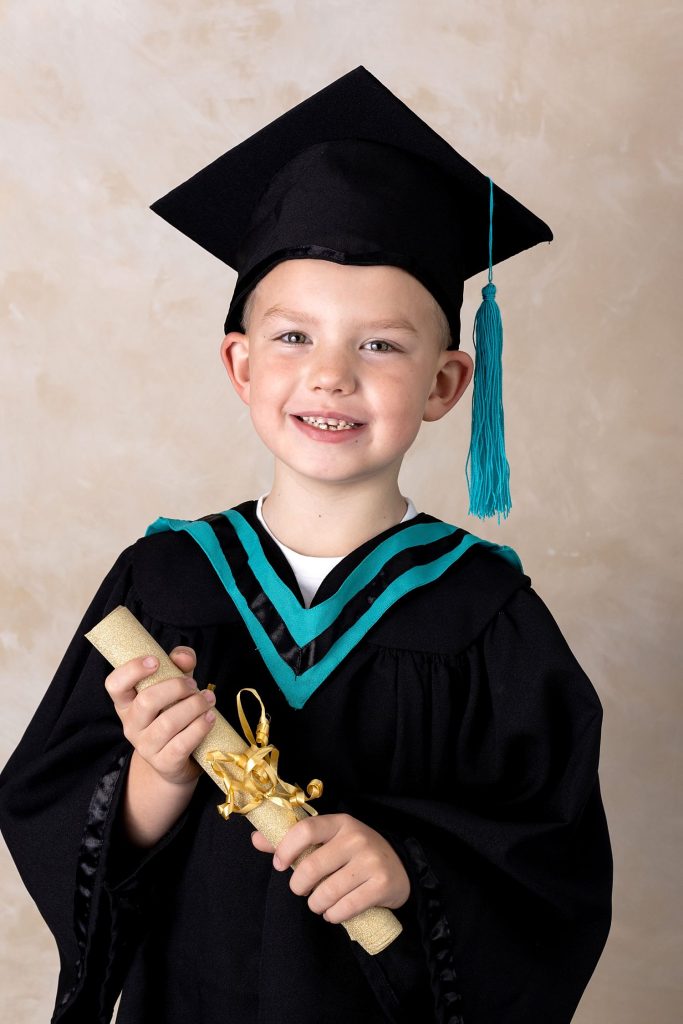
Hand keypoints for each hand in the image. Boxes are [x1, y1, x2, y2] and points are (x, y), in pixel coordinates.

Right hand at [104, 647, 215, 786]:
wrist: (175, 761)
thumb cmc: (173, 714)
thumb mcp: (174, 687)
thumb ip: (178, 666)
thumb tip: (185, 657)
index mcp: (126, 703)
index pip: (114, 684)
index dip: (132, 670)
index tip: (155, 660)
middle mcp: (130, 725)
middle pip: (146, 701)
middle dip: (176, 688)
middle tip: (193, 685)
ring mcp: (145, 746)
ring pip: (168, 723)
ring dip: (194, 706)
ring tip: (208, 699)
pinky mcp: (164, 763)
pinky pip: (181, 744)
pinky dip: (200, 727)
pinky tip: (210, 717)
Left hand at [251, 813, 409, 922]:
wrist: (401, 866)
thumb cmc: (354, 853)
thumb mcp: (329, 839)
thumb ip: (293, 839)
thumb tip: (256, 839)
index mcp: (340, 822)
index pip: (305, 829)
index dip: (285, 849)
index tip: (279, 865)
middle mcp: (356, 838)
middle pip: (312, 867)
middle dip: (299, 886)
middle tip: (302, 890)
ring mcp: (371, 861)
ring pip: (327, 892)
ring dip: (317, 905)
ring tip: (319, 903)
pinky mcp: (382, 885)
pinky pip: (346, 908)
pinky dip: (334, 915)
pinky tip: (334, 913)